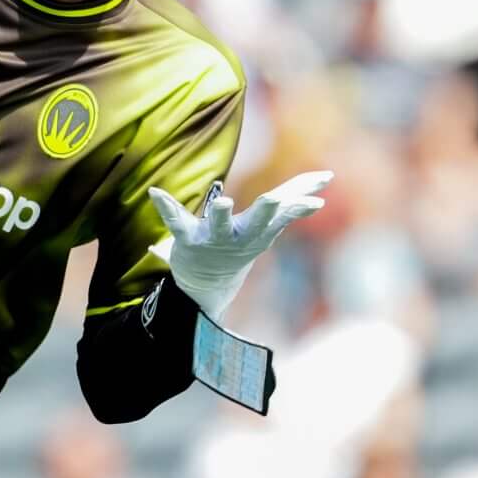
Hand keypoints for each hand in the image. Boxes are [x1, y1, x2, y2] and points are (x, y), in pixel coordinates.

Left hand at [146, 170, 332, 321]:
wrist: (207, 286)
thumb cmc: (239, 248)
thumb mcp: (268, 230)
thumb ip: (290, 208)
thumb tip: (321, 192)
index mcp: (261, 230)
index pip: (285, 210)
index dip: (301, 198)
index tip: (319, 194)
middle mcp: (241, 235)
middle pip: (258, 221)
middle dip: (266, 211)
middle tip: (273, 200)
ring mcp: (214, 238)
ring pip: (220, 225)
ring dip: (222, 215)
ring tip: (223, 203)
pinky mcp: (188, 240)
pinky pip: (176, 221)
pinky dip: (166, 207)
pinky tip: (155, 193)